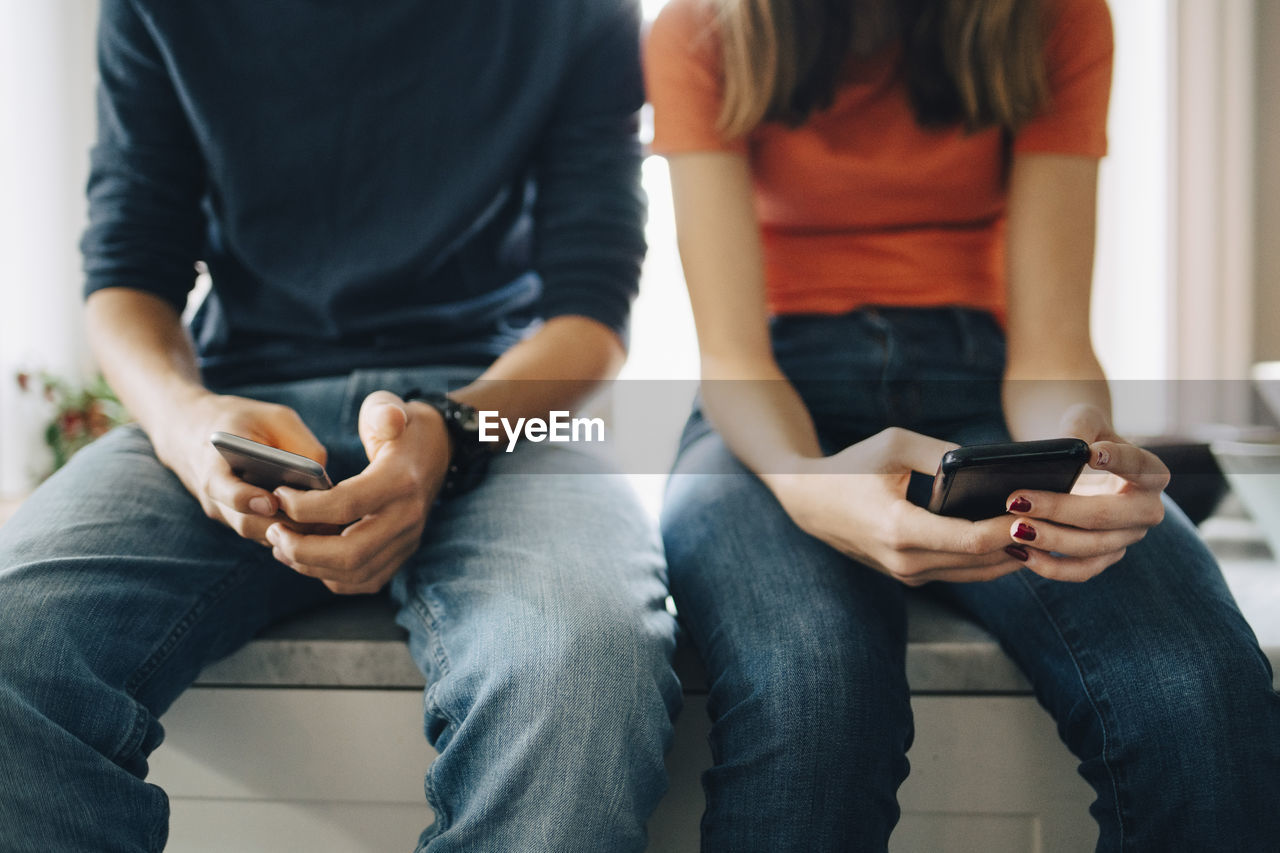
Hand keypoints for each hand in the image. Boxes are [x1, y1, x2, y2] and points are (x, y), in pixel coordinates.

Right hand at [152, 393, 327, 544]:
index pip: (225, 491)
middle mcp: (215, 497)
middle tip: (322, 523)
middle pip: (248, 523)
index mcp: (215, 464)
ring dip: (294, 534)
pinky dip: (291, 534)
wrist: (192, 429)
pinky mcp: (239, 522)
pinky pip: (266, 535)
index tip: (272, 502)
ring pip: (260, 535)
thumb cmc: (241, 420)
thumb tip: (325, 482)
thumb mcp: (274, 417)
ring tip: (330, 527)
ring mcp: (225, 514)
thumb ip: (299, 444)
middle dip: (286, 525)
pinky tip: (323, 527)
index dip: (246, 500)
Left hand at [269, 391, 451, 594]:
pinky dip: (332, 577)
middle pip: (351, 552)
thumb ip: (384, 411)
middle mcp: (408, 517)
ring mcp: (408, 539)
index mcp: (401, 481)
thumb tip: (387, 421)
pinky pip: (366, 581)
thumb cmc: (404, 426)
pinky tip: (308, 558)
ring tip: (282, 546)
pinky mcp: (403, 553)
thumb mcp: (392, 407)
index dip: (306, 506)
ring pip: (355, 573)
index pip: (347, 505)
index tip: (278, 494)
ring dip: (311, 566)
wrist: (439, 450)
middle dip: (302, 549)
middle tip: (273, 532)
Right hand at [774, 428, 1028, 586]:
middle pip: (982, 561)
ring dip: (1010, 554)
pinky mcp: (908, 576)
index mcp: (899, 529)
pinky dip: (987, 558)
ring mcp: (906, 574)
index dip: (1011, 526)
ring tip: (1044, 529)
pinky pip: (960, 572)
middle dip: (1021, 541)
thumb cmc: (851, 467)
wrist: (809, 501)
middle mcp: (904, 561)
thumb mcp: (894, 444)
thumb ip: (941, 453)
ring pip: (975, 573)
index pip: (972, 539)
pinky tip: (1012, 537)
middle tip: (1057, 520)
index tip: (1040, 508)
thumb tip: (989, 463)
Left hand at [1001, 404, 1169, 581]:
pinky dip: (1049, 566)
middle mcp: (1146, 510)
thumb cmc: (1085, 436)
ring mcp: (1127, 538)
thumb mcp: (1085, 420)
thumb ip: (1081, 425)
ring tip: (1013, 528)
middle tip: (1017, 500)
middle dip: (1061, 510)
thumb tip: (1072, 445)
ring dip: (1050, 540)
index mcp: (1151, 473)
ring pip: (1092, 547)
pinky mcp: (1105, 558)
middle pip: (1107, 515)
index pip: (1142, 467)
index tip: (1092, 453)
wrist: (1080, 464)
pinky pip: (1081, 571)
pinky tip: (1018, 552)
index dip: (1119, 461)